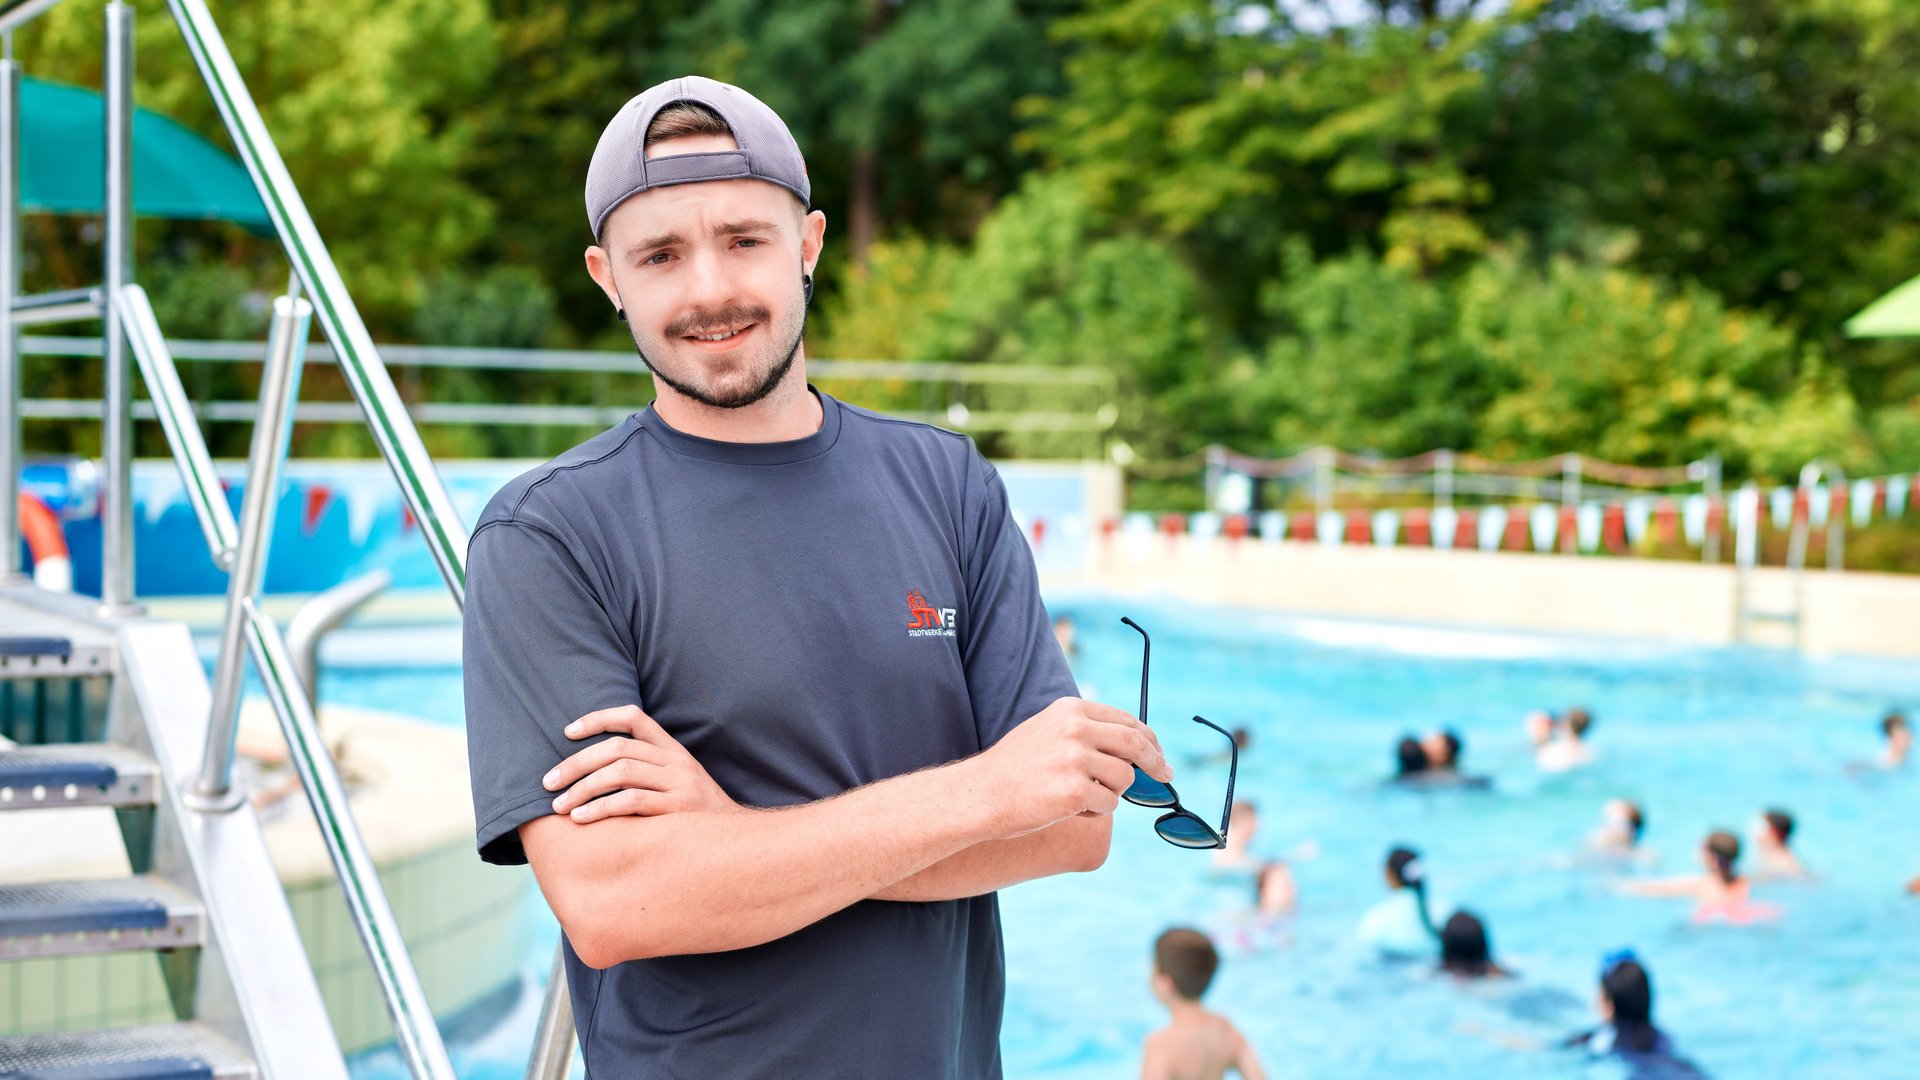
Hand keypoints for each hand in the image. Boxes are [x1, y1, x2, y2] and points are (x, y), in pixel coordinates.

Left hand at [543, 705, 738, 822]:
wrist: (736, 845)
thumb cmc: (695, 819)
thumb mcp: (677, 785)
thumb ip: (646, 773)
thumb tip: (592, 773)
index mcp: (673, 751)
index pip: (634, 717)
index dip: (598, 718)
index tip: (567, 731)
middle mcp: (677, 761)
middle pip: (617, 747)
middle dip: (576, 763)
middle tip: (548, 782)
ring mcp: (679, 783)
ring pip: (620, 772)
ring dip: (582, 788)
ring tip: (560, 805)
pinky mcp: (678, 809)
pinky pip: (631, 801)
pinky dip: (600, 808)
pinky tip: (580, 818)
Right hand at [967, 697, 1169, 838]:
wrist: (980, 794)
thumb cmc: (1014, 768)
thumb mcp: (1048, 730)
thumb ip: (1086, 730)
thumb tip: (1135, 744)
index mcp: (1071, 710)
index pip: (1126, 719)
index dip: (1149, 739)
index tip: (1159, 754)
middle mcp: (1075, 729)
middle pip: (1135, 743)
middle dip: (1156, 762)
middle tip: (1166, 775)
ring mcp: (1075, 759)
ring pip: (1124, 779)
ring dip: (1113, 793)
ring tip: (1082, 797)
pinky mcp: (1074, 791)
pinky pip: (1109, 804)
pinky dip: (1097, 811)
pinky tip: (1070, 808)